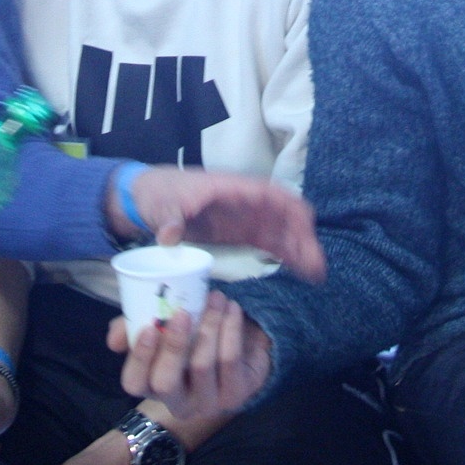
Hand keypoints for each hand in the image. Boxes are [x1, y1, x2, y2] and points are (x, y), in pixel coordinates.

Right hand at [106, 290, 268, 423]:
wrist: (243, 344)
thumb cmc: (192, 336)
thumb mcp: (162, 329)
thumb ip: (132, 327)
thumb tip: (114, 341)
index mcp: (152, 387)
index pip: (134, 383)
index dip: (139, 358)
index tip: (149, 327)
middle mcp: (178, 403)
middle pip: (166, 382)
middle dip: (173, 345)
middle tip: (183, 313)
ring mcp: (208, 404)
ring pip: (202, 366)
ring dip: (209, 325)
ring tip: (216, 298)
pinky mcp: (237, 396)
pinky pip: (231, 360)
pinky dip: (231, 329)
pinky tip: (232, 309)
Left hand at [113, 168, 325, 282]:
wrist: (148, 197)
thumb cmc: (158, 194)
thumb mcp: (161, 205)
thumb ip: (169, 219)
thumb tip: (169, 236)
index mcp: (231, 188)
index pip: (270, 194)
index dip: (291, 210)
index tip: (307, 229)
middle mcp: (246, 201)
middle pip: (285, 214)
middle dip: (303, 238)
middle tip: (316, 268)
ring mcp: (247, 217)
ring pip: (283, 230)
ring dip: (301, 250)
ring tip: (316, 276)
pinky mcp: (243, 232)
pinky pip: (272, 242)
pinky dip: (288, 255)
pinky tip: (301, 272)